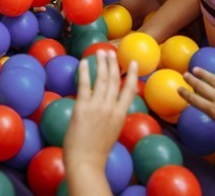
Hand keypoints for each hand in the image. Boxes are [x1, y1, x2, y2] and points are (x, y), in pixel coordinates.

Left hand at [64, 52, 138, 172]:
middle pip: (114, 80)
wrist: (86, 163)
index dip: (131, 74)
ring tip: (100, 52)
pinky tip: (84, 62)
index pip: (129, 90)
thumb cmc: (97, 152)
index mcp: (120, 115)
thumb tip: (110, 108)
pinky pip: (84, 85)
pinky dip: (85, 72)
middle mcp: (111, 108)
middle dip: (113, 64)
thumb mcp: (112, 133)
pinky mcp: (82, 108)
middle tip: (111, 52)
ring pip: (102, 79)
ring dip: (101, 63)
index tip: (132, 62)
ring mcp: (97, 107)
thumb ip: (112, 118)